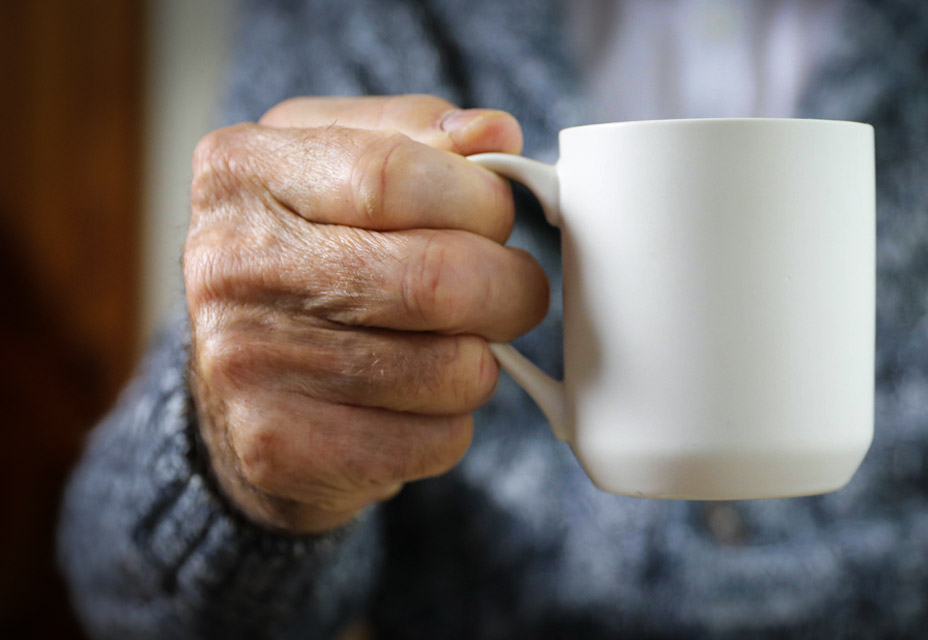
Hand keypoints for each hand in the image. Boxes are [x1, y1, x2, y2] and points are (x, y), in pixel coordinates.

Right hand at [184, 95, 547, 533]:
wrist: (238, 388)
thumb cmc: (310, 259)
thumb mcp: (341, 167)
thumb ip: (421, 135)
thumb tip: (495, 134)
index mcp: (244, 171)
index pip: (392, 174)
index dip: (477, 200)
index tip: (498, 216)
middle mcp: (232, 265)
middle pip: (435, 278)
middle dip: (510, 288)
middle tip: (514, 290)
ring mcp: (247, 364)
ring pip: (450, 367)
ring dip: (481, 361)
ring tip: (450, 345)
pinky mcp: (280, 448)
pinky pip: (434, 439)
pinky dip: (451, 423)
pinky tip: (414, 403)